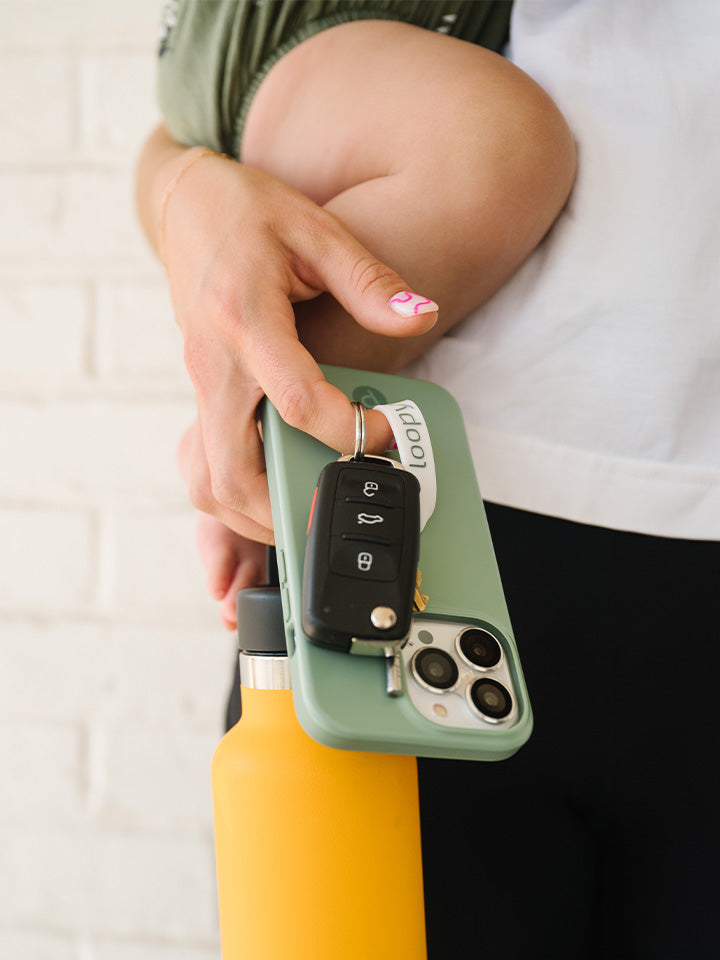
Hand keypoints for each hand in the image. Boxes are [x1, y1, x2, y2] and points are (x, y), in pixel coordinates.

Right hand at [163, 153, 437, 540]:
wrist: (187, 206)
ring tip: (311, 513)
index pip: (295, 401)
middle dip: (286, 509)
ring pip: (210, 482)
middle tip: (337, 509)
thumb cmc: (250, 214)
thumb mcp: (315, 232)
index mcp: (243, 319)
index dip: (348, 432)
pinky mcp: (202, 393)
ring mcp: (200, 384)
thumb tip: (420, 316)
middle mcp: (213, 364)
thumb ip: (369, 282)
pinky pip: (209, 463)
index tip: (387, 434)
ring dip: (255, 514)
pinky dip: (241, 493)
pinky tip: (282, 488)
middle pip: (230, 472)